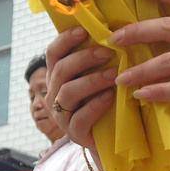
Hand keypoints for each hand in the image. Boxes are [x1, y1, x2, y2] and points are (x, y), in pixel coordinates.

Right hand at [44, 27, 117, 147]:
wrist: (112, 140)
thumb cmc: (107, 102)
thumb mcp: (100, 77)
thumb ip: (100, 59)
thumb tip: (116, 30)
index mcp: (58, 77)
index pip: (53, 53)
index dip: (65, 40)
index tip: (83, 31)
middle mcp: (55, 94)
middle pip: (61, 70)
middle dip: (84, 58)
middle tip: (107, 52)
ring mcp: (62, 115)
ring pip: (68, 92)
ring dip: (91, 80)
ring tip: (113, 75)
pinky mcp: (74, 133)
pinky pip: (80, 118)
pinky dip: (95, 105)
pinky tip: (110, 97)